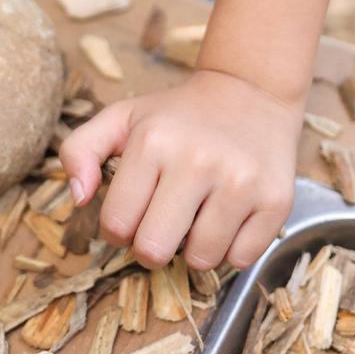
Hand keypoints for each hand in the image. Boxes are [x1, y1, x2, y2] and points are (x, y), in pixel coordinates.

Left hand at [59, 69, 299, 270]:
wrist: (251, 93)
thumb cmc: (177, 115)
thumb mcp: (122, 118)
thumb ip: (80, 151)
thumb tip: (79, 198)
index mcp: (153, 141)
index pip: (117, 225)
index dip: (119, 229)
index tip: (134, 211)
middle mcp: (198, 161)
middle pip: (154, 250)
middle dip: (152, 246)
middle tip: (163, 222)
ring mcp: (240, 182)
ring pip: (200, 260)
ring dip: (194, 248)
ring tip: (198, 214)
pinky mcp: (275, 201)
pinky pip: (241, 259)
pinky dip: (231, 248)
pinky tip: (229, 216)